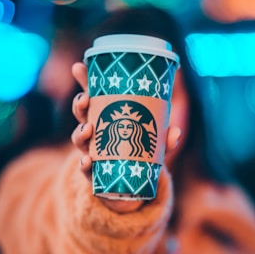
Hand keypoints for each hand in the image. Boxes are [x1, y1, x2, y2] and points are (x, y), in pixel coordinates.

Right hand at [71, 62, 180, 212]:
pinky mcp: (91, 173)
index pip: (93, 97)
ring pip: (78, 138)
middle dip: (79, 104)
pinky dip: (83, 165)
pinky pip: (84, 168)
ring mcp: (91, 152)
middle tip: (85, 98)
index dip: (84, 81)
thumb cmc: (138, 157)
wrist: (128, 187)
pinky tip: (87, 161)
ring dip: (79, 132)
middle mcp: (94, 133)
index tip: (79, 66)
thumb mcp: (152, 145)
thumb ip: (163, 139)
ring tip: (87, 128)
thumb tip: (175, 132)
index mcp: (106, 118)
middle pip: (81, 115)